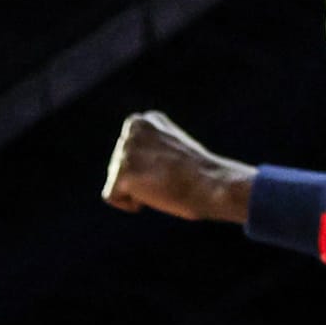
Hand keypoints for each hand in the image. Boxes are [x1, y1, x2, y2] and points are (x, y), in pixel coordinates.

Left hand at [104, 111, 256, 221]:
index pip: (129, 152)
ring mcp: (126, 151)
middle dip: (140, 178)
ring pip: (117, 181)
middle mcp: (132, 130)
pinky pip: (112, 197)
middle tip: (169, 178)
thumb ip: (150, 147)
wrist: (214, 185)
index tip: (171, 167)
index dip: (147, 167)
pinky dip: (130, 204)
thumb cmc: (200, 173)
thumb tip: (135, 161)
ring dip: (138, 190)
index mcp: (145, 120)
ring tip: (164, 184)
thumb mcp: (172, 148)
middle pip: (119, 166)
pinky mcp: (124, 174)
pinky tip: (153, 196)